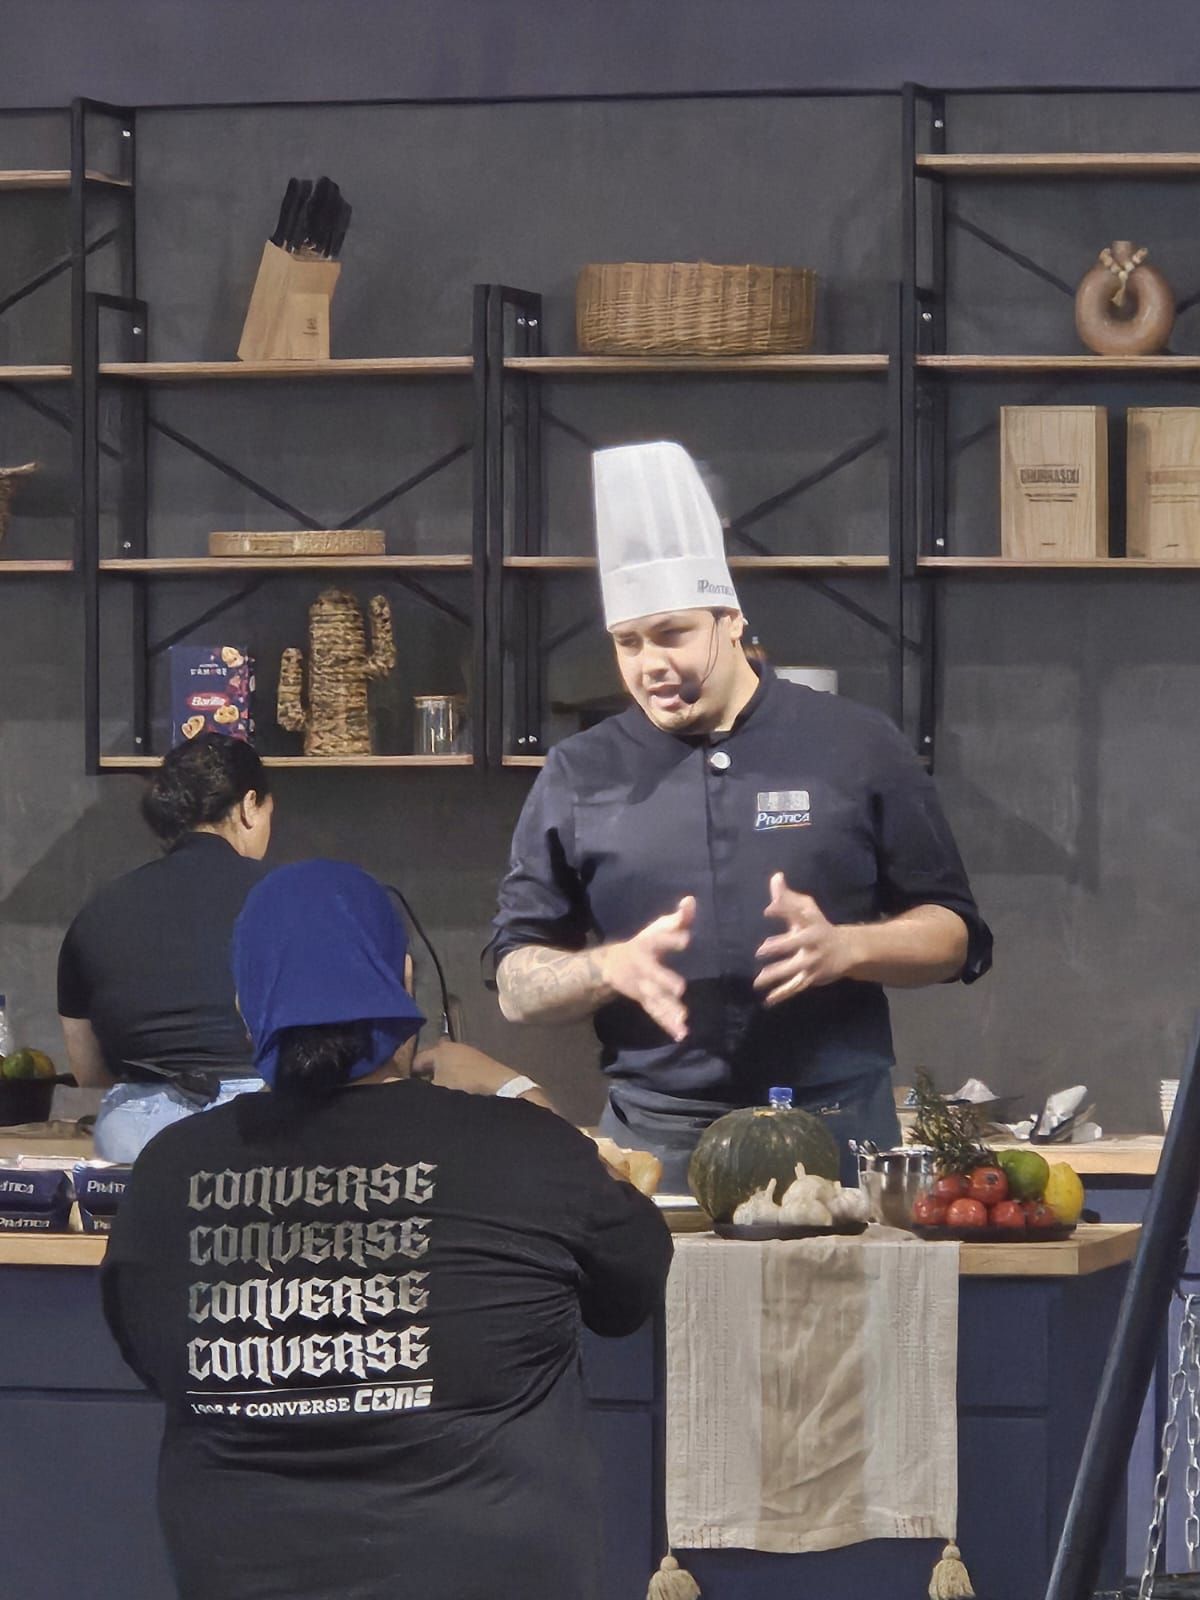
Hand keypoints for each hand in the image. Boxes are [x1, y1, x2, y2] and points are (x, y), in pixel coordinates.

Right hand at [416, 1041, 552, 1108]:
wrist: (505, 1092)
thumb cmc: (464, 1089)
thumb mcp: (434, 1093)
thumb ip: (412, 1091)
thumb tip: (390, 1084)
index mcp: (440, 1050)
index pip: (415, 1061)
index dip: (407, 1077)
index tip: (405, 1094)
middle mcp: (455, 1048)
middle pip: (432, 1066)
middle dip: (425, 1081)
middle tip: (421, 1100)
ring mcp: (472, 1056)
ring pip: (448, 1071)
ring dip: (443, 1085)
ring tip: (439, 1104)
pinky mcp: (484, 1067)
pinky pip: (462, 1076)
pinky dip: (457, 1086)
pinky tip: (458, 1101)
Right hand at [600, 896, 695, 1041]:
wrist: (613, 966)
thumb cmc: (645, 944)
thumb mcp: (659, 928)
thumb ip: (679, 918)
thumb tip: (691, 900)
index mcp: (648, 946)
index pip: (660, 940)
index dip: (672, 938)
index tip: (686, 938)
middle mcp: (644, 968)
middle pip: (655, 974)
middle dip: (665, 981)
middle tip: (679, 988)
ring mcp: (643, 987)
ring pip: (656, 999)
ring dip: (668, 1009)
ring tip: (683, 1020)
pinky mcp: (646, 1001)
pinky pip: (657, 1013)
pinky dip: (667, 1024)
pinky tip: (681, 1034)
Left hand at [754, 872, 852, 1006]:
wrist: (847, 950)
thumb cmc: (819, 926)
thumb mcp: (807, 910)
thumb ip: (788, 898)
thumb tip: (776, 877)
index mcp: (811, 924)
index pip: (797, 915)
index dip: (783, 910)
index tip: (768, 910)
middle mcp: (813, 944)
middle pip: (796, 944)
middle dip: (780, 946)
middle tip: (761, 950)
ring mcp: (812, 963)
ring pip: (794, 970)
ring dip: (777, 976)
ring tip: (758, 982)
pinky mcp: (811, 978)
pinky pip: (795, 987)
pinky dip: (782, 994)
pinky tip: (768, 1001)